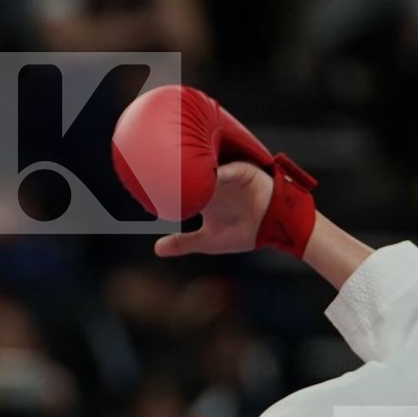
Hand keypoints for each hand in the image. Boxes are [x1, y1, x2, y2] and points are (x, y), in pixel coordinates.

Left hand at [154, 162, 271, 257]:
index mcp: (203, 195)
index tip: (144, 189)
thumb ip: (183, 243)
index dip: (164, 188)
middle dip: (173, 171)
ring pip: (206, 167)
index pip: (180, 187)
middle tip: (150, 171)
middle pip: (190, 173)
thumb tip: (157, 250)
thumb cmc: (243, 233)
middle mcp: (212, 182)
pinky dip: (217, 171)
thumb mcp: (207, 240)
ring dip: (192, 167)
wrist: (273, 228)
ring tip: (173, 167)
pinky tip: (206, 174)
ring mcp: (226, 175)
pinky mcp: (242, 172)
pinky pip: (228, 169)